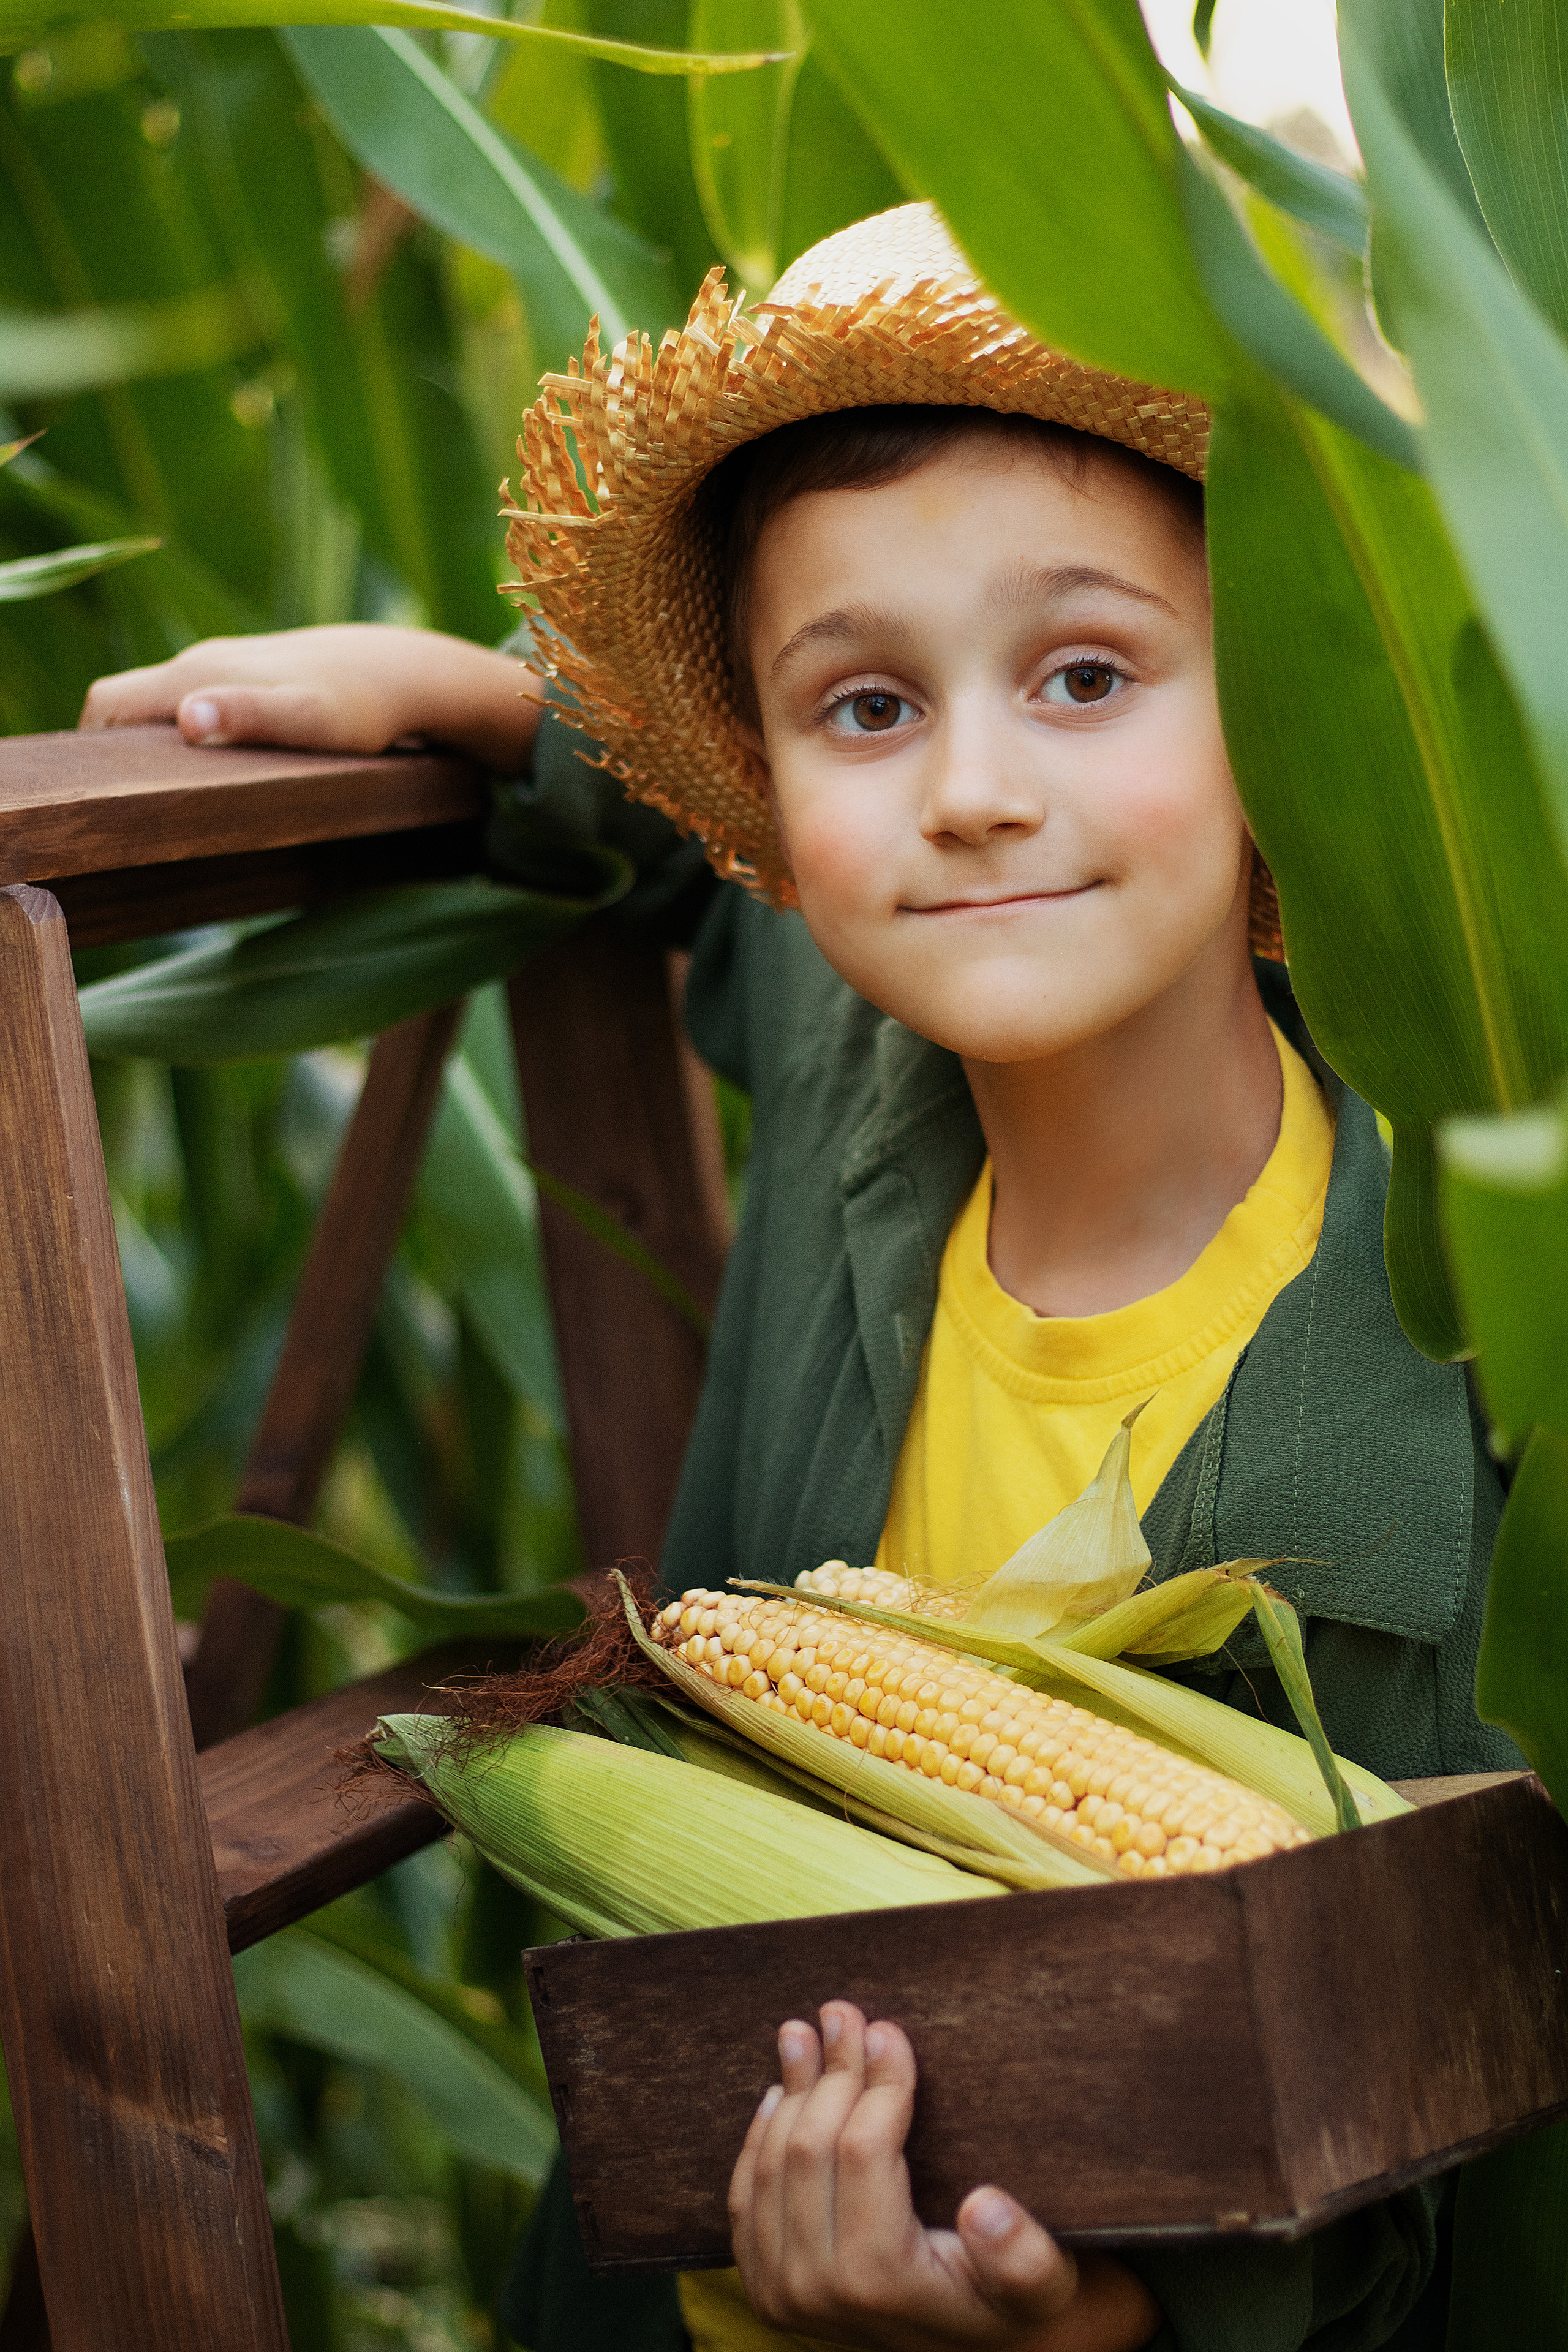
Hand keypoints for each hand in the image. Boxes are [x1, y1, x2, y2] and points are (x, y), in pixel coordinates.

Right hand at [78, 623, 545, 770]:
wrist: (406, 672)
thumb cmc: (360, 706)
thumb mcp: (306, 720)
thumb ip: (247, 716)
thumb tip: (187, 720)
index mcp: (197, 672)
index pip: (109, 703)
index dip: (90, 749)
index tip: (96, 798)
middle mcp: (201, 662)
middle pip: (126, 706)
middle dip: (112, 753)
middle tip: (126, 813)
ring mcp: (224, 668)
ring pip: (161, 707)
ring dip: (149, 749)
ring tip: (161, 804)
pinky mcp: (249, 680)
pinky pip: (195, 708)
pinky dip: (182, 740)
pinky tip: (205, 776)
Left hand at [729, 2003, 1160, 2351]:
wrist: (963, 2350)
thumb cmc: (1006, 2305)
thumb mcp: (1043, 2287)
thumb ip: (1023, 2258)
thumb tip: (985, 2206)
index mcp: (880, 2281)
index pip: (862, 2151)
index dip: (876, 2082)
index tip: (891, 2030)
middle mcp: (815, 2292)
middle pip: (809, 2148)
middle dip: (830, 2071)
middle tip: (844, 2011)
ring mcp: (780, 2293)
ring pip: (770, 2163)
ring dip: (789, 2090)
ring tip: (804, 2033)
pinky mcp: (763, 2287)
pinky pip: (744, 2195)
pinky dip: (759, 2135)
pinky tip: (777, 2092)